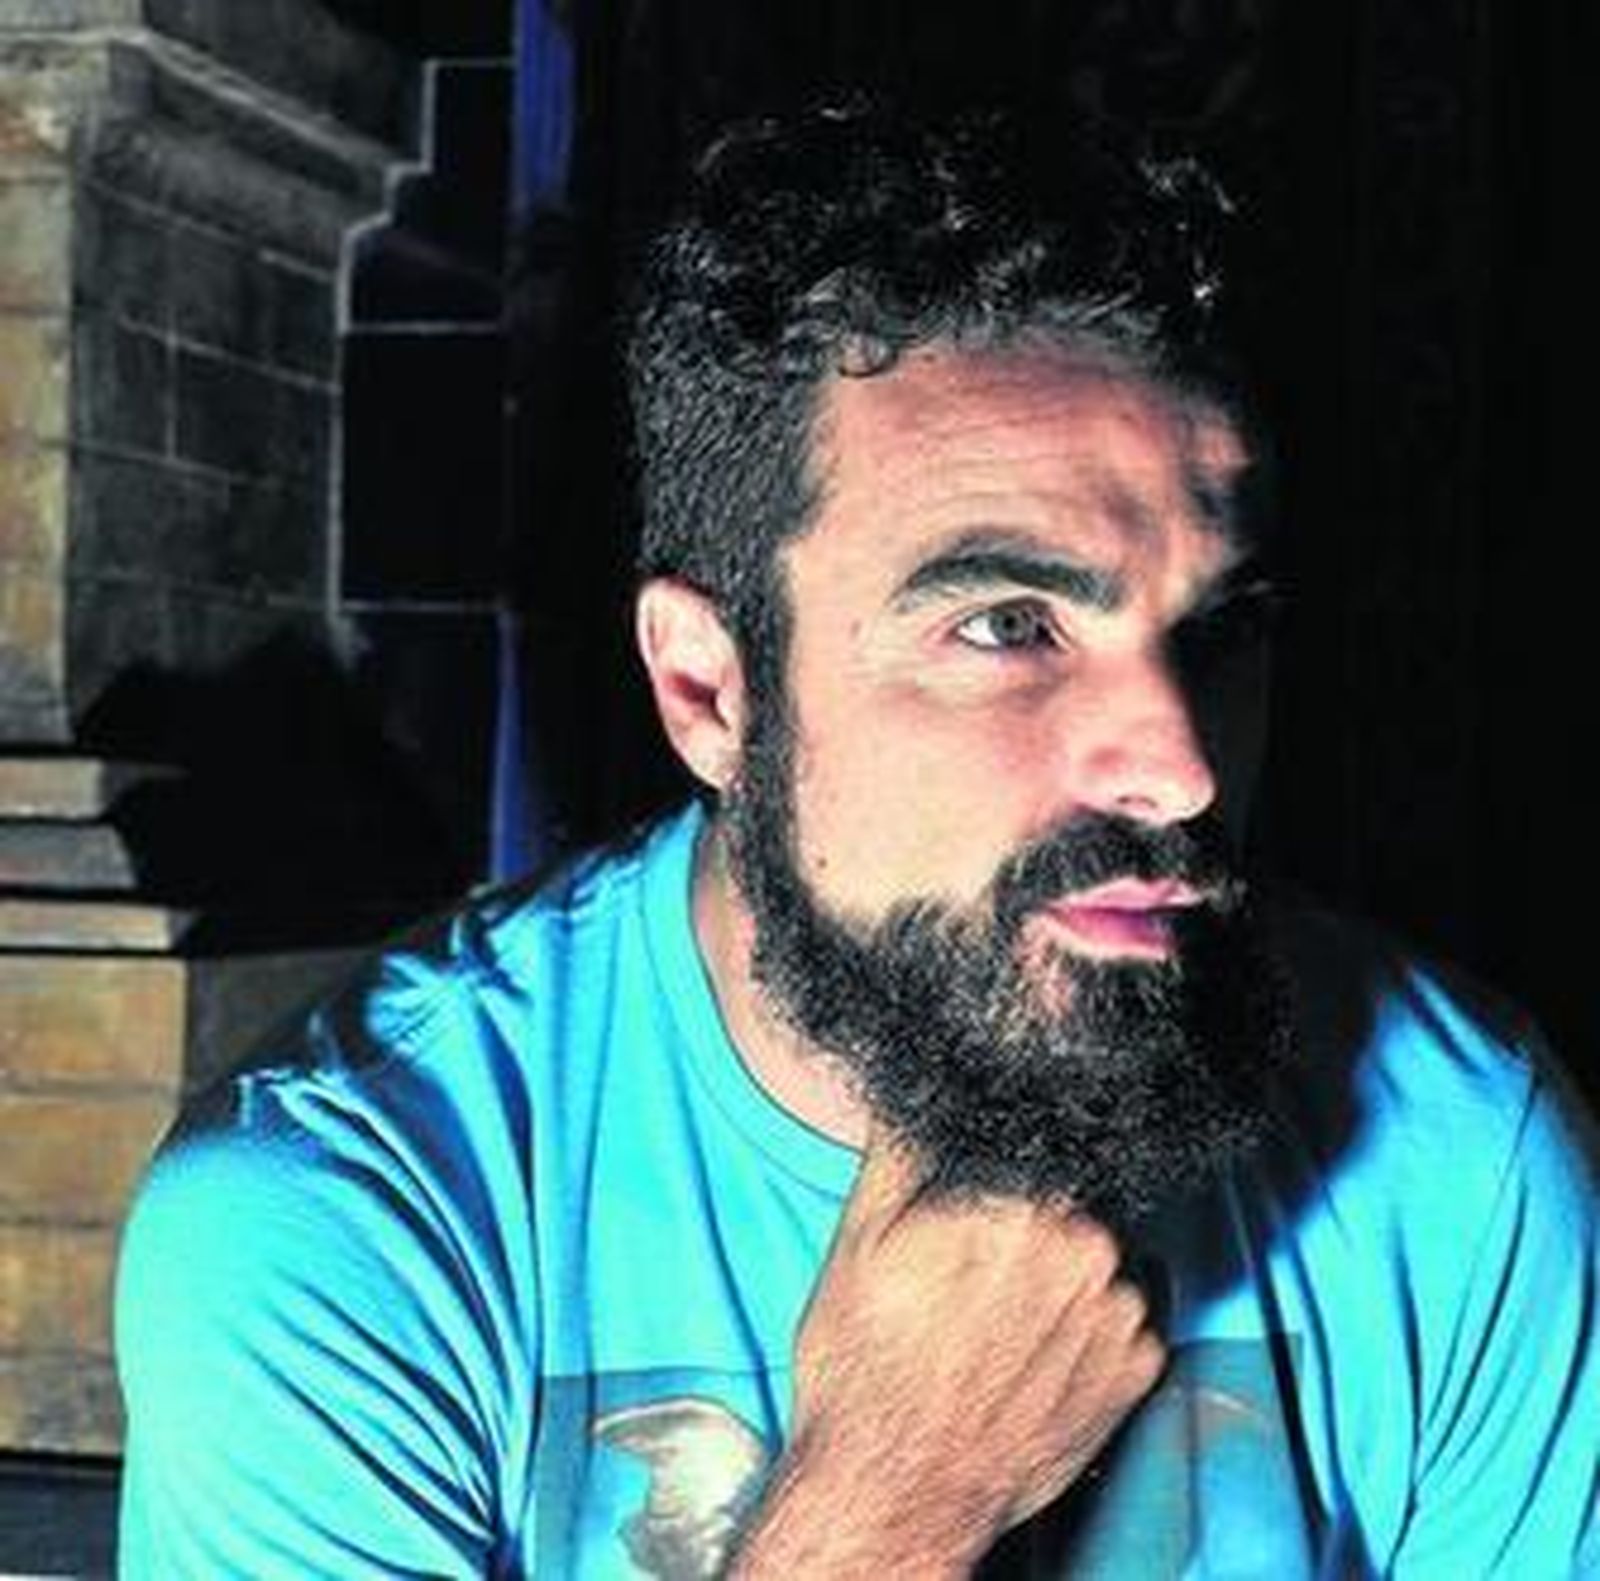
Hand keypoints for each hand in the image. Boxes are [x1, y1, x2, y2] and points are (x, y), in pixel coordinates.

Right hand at [729, 1128, 1166, 1575]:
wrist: (896, 1494)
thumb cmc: (866, 1370)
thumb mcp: (858, 1245)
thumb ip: (898, 1156)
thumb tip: (914, 1098)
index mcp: (1019, 1206)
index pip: (1029, 1155)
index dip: (995, 1184)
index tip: (968, 1212)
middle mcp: (1085, 1252)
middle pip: (1067, 1209)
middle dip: (1029, 1231)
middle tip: (973, 1277)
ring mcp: (1117, 1316)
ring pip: (1096, 1266)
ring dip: (1062, 1284)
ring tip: (999, 1327)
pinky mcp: (1137, 1374)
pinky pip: (1122, 1325)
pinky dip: (1087, 1336)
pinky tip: (1033, 1361)